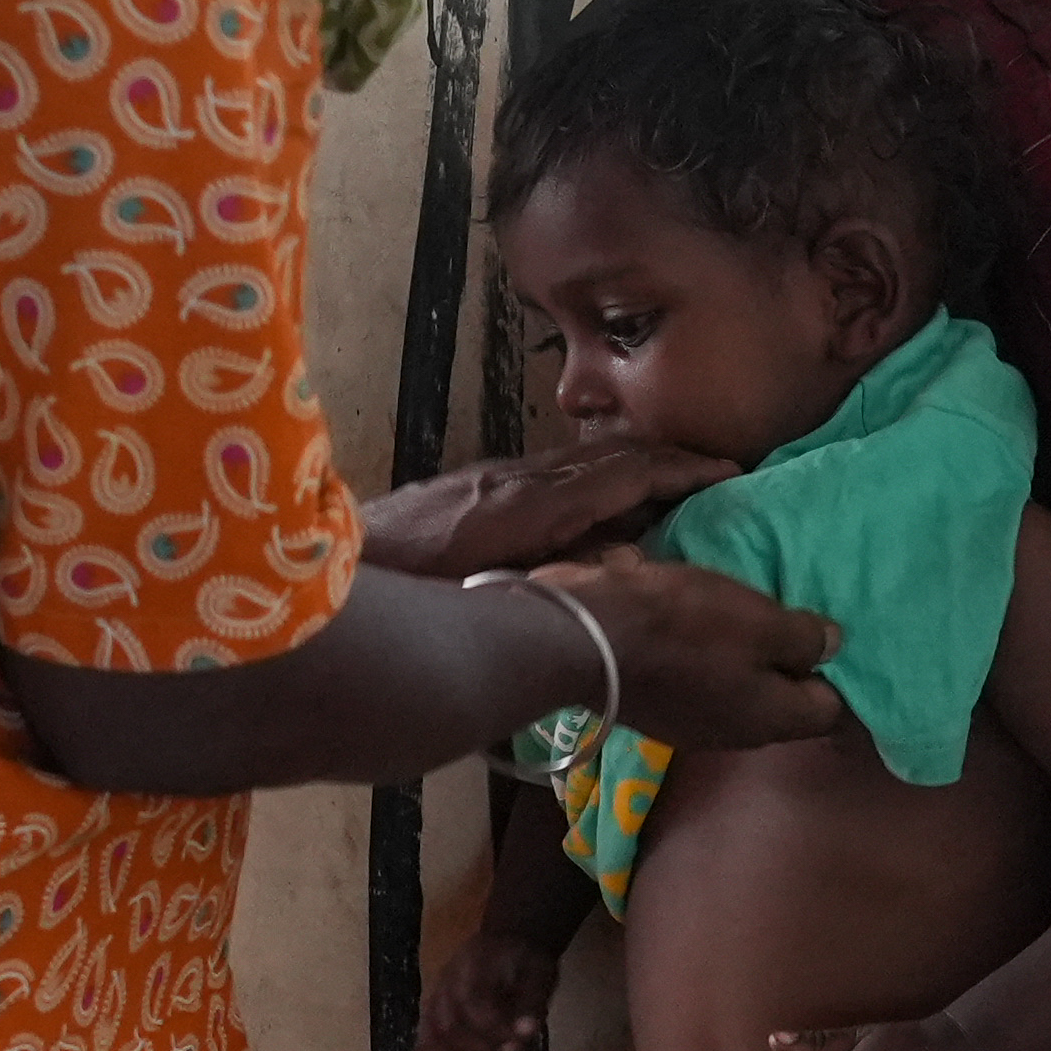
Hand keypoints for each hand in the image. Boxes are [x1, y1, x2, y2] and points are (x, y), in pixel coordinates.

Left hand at [361, 439, 735, 581]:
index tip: (730, 471)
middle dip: (666, 462)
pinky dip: (589, 483)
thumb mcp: (492, 596)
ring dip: (628, 471)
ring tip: (669, 495)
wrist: (320, 566)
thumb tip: (624, 564)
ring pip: (578, 462)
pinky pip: (549, 474)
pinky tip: (594, 515)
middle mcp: (517, 479)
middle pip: (608, 455)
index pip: (625, 469)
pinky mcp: (469, 489)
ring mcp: (491, 478)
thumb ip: (559, 577)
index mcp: (531, 504)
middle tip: (715, 479)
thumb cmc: (405, 594)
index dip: (682, 469)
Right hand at [421, 912, 564, 1050]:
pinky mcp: (431, 1020)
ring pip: (429, 1043)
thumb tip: (526, 1033)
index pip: (470, 1003)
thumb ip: (533, 1002)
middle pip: (446, 1028)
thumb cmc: (523, 959)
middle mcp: (446, 984)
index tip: (518, 1044)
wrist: (505, 943)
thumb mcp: (540, 971)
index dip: (492, 1030)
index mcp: (472, 965)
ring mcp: (434, 1003)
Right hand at [545, 554, 845, 751]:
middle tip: (795, 618)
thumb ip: (804, 637)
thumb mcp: (759, 620)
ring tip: (749, 615)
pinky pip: (702, 683)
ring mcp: (693, 726)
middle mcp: (738, 735)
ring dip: (748, 661)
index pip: (831, 710)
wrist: (586, 638)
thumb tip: (834, 646)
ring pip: (740, 694)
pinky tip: (701, 625)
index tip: (837, 639)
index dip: (841, 675)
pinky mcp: (658, 708)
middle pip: (784, 704)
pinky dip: (710, 659)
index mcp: (773, 719)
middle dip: (793, 667)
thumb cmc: (686, 626)